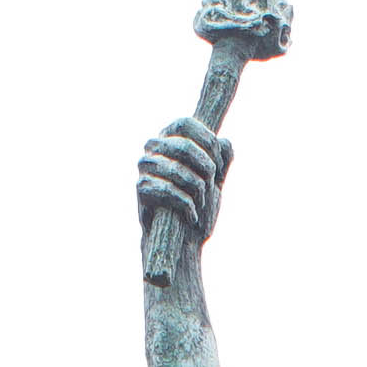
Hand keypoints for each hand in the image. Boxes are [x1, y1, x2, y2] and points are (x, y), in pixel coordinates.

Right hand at [137, 118, 229, 245]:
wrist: (182, 243)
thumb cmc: (198, 207)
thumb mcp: (216, 181)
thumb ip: (223, 159)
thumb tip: (225, 142)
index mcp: (170, 138)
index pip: (185, 123)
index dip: (206, 140)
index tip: (219, 163)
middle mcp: (152, 148)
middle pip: (184, 146)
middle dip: (206, 169)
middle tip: (211, 186)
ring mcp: (144, 167)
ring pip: (178, 170)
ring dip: (198, 190)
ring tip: (201, 204)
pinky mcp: (141, 189)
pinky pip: (170, 191)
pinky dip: (188, 207)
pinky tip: (192, 217)